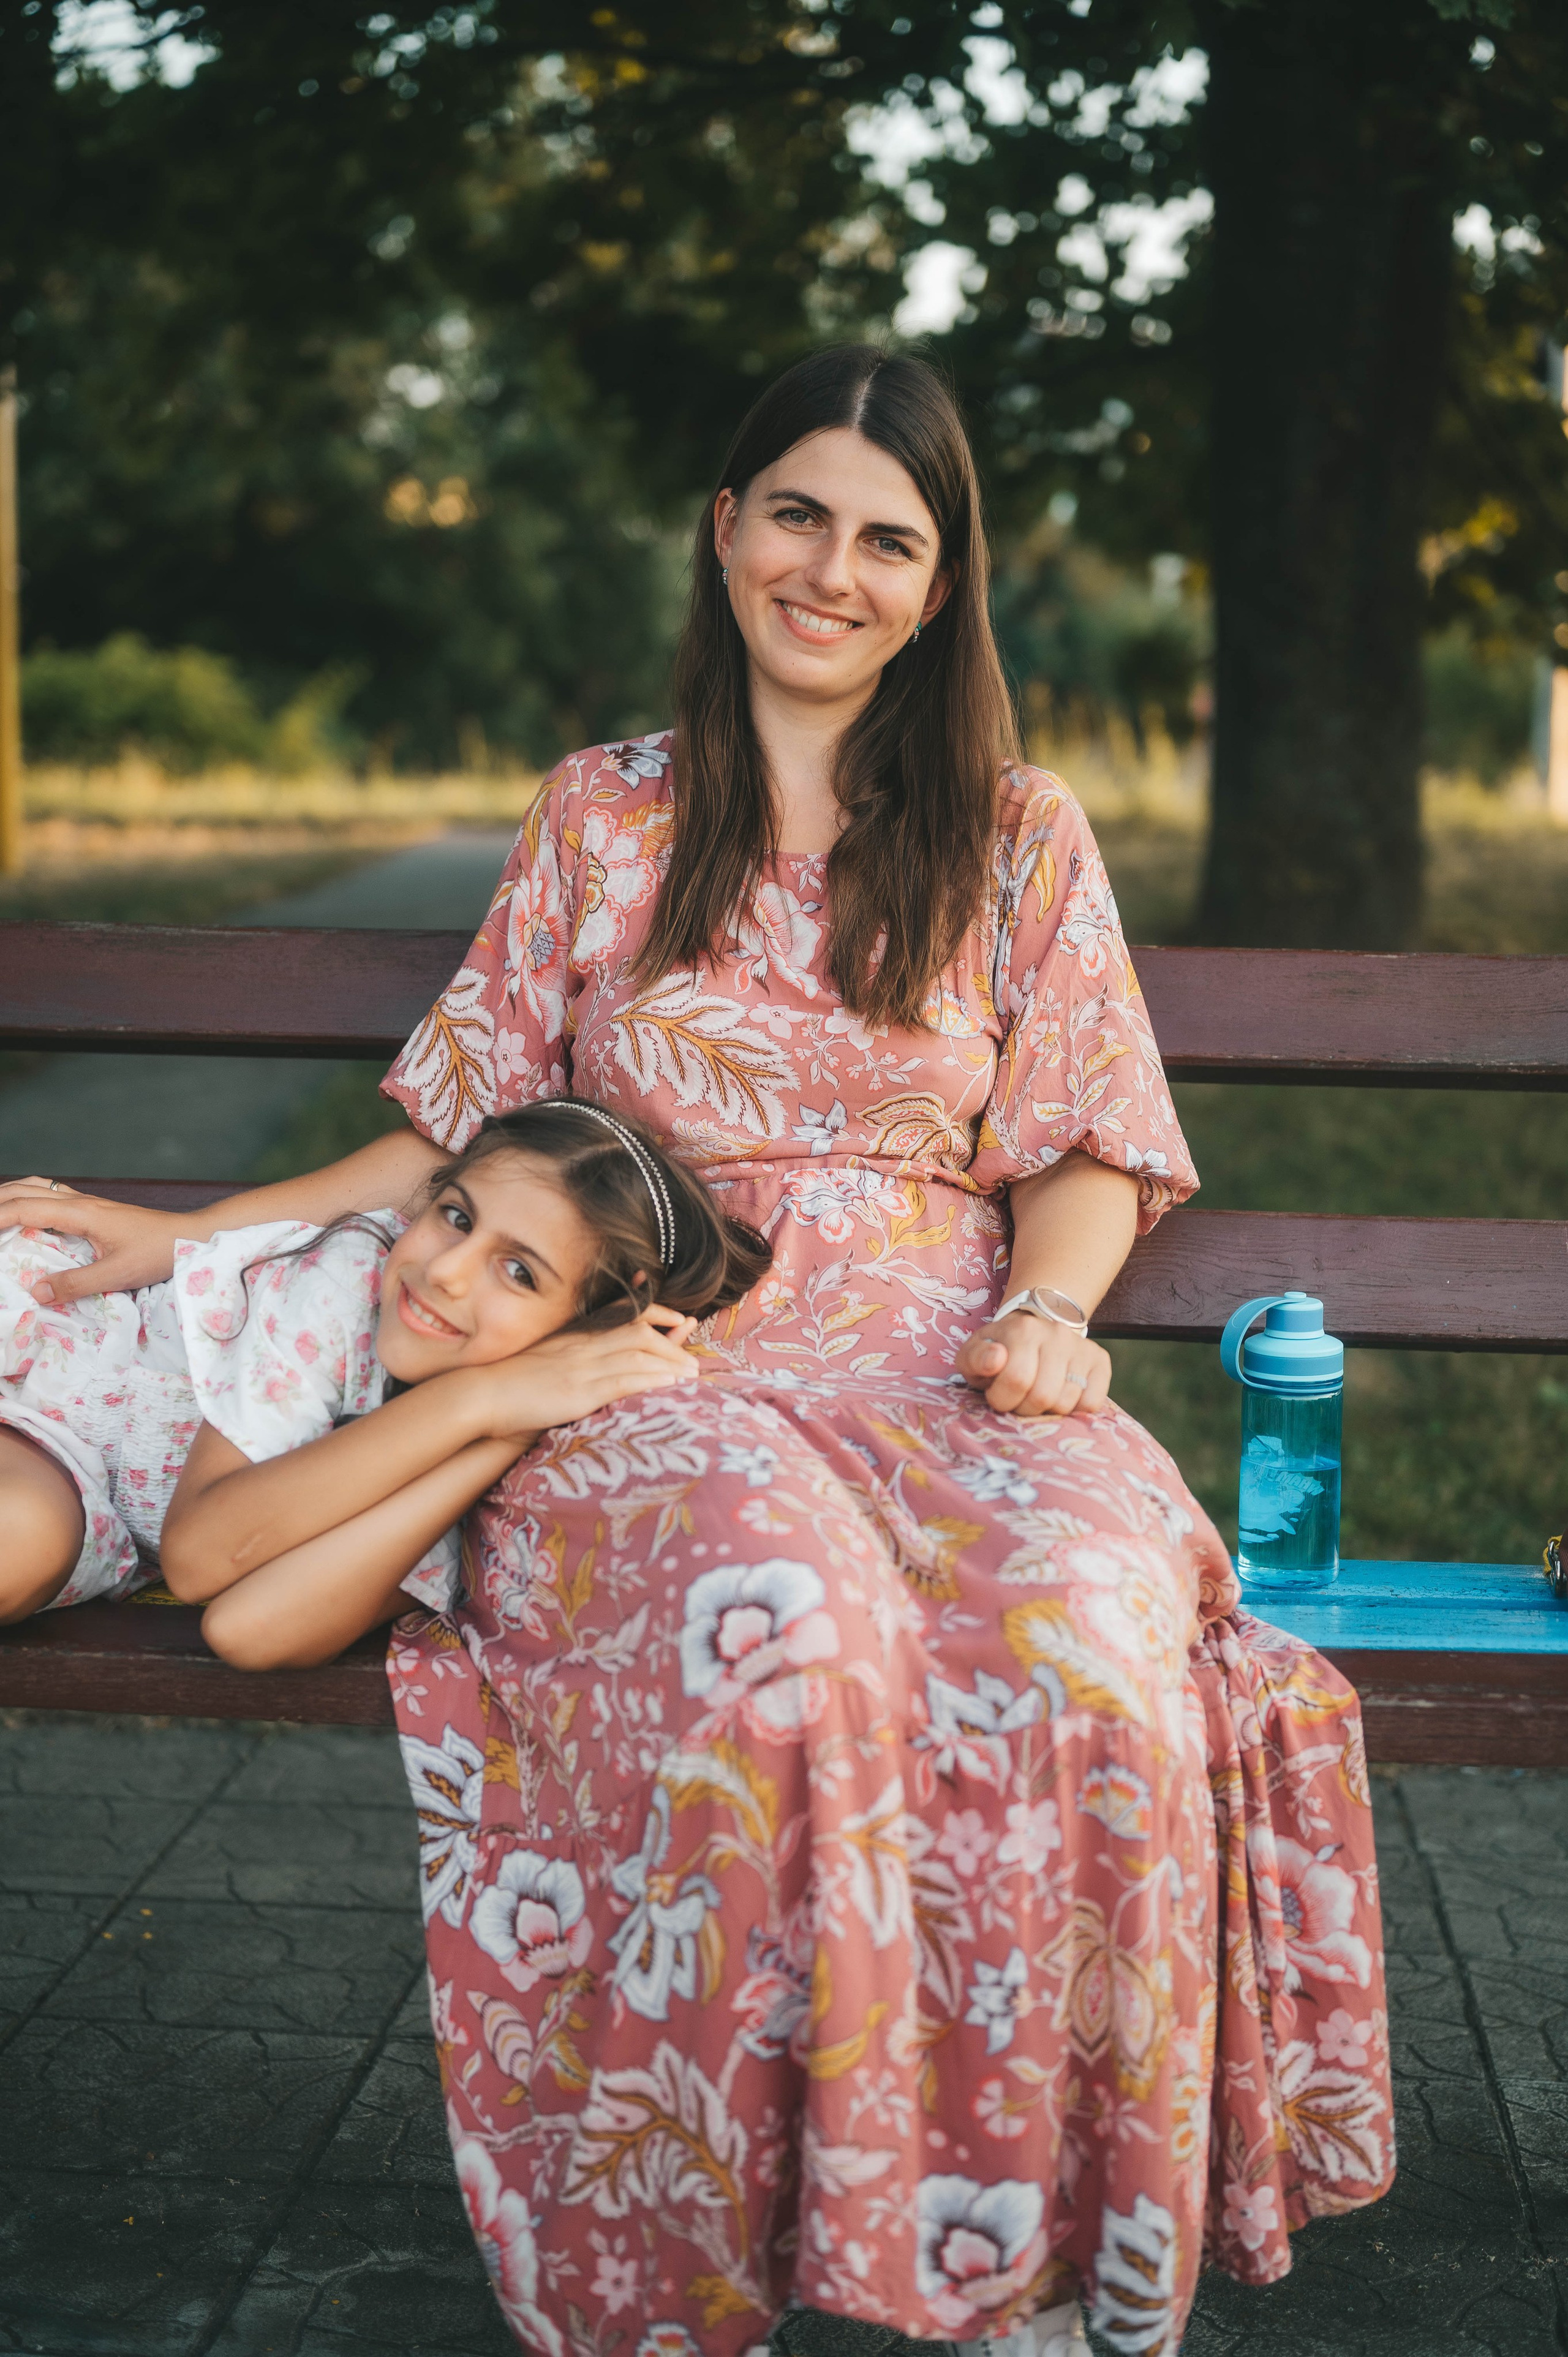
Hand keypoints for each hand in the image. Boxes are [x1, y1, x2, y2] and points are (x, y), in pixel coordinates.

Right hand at [0, 1179, 185, 1304]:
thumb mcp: (118, 1273)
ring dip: (10, 1196)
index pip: (23, 1208)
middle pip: (24, 1190)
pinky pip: (51, 1196)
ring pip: (37, 1188)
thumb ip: (76, 1283)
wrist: (191, 1235)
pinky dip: (28, 1200)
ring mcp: (88, 1203)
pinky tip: (25, 1215)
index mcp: (80, 1213)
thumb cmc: (160, 1252)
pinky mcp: (95, 1210)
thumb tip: (36, 1292)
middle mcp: (80, 1202)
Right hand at [472, 1313, 698, 1439]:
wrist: (481, 1395)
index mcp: (576, 1336)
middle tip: (694, 1360)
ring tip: (691, 1375)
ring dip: (670, 1363)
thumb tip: (599, 1352)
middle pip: (639, 1333)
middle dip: (672, 1344)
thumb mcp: (547, 1357)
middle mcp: (583, 1346)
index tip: (682, 1320)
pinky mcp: (579, 1391)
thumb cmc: (511, 1382)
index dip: (658, 1313)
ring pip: (638, 1355)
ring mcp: (582, 1367)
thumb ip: (576, 1351)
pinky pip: (623, 1380)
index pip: (625, 1315)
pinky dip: (651, 1380)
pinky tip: (668, 1385)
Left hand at [954, 1309, 1111, 1416]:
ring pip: (1066, 1403)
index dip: (1002, 1399)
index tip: (998, 1394)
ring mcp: (1081, 1347)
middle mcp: (1056, 1334)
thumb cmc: (999, 1352)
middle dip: (1024, 1408)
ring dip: (1048, 1411)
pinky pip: (1091, 1403)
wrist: (1033, 1333)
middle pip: (1043, 1396)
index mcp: (1023, 1330)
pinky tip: (1060, 1395)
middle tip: (1018, 1399)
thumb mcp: (974, 1354)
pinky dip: (1074, 1410)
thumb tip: (996, 1359)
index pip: (1016, 1381)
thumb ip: (976, 1359)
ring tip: (1037, 1395)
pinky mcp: (1100, 1361)